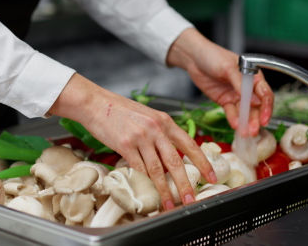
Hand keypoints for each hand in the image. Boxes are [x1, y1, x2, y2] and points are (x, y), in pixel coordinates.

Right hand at [49, 73, 216, 210]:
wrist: (96, 103)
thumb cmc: (119, 110)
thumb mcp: (147, 116)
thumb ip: (160, 133)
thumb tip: (170, 155)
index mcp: (165, 121)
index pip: (189, 144)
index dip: (202, 162)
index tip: (211, 176)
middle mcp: (156, 128)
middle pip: (176, 161)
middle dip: (185, 184)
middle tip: (192, 199)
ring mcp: (141, 137)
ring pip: (157, 169)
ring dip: (164, 190)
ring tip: (169, 204)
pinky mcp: (125, 145)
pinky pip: (139, 168)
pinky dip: (145, 182)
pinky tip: (148, 192)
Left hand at [167, 28, 273, 136]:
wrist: (194, 58)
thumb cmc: (213, 56)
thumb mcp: (228, 67)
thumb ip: (240, 84)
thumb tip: (255, 100)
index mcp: (253, 76)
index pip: (265, 93)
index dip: (266, 107)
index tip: (264, 118)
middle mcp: (247, 87)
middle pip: (256, 106)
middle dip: (256, 119)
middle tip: (253, 131)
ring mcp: (236, 95)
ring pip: (244, 112)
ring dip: (245, 122)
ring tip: (245, 133)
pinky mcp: (225, 101)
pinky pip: (231, 112)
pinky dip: (233, 119)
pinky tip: (235, 126)